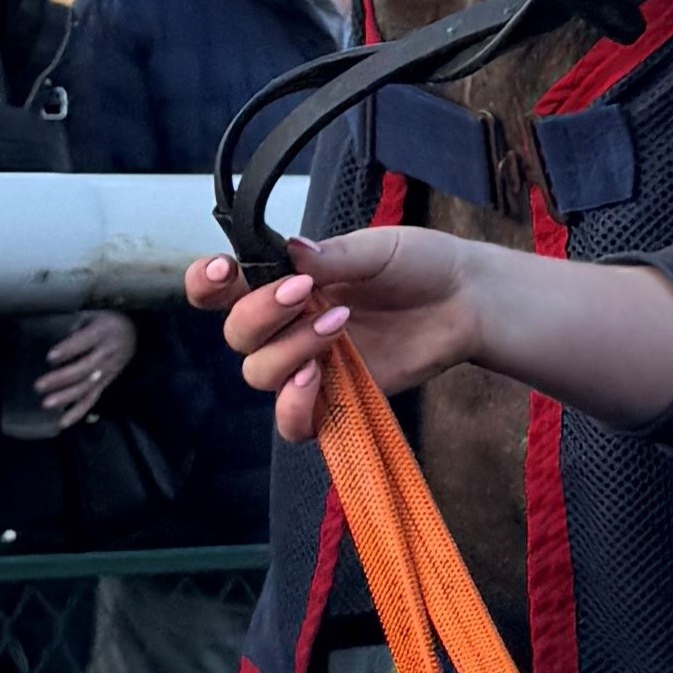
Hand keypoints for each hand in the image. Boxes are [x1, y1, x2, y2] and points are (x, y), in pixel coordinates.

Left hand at [35, 310, 138, 425]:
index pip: (85, 341)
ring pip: (87, 386)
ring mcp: (107, 371)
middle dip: (61, 378)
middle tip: (39, 386)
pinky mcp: (105, 383)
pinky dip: (77, 412)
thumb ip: (74, 322)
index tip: (49, 357)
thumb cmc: (105, 319)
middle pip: (85, 368)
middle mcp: (107, 353)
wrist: (134, 332)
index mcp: (103, 331)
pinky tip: (61, 422)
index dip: (68, 349)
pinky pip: (92, 399)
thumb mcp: (93, 312)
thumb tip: (43, 331)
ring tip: (46, 404)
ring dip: (66, 397)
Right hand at [190, 233, 490, 442]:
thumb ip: (332, 256)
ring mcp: (307, 364)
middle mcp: (286, 325)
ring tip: (337, 324)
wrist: (465, 299)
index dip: (207, 283)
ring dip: (288, 349)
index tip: (224, 270)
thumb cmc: (419, 265)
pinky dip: (293, 408)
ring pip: (259, 374)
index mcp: (284, 281)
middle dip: (261, 312)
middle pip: (237, 334)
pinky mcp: (334, 399)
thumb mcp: (378, 249)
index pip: (222, 289)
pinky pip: (292, 423)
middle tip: (305, 292)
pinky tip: (315, 381)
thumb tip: (289, 250)